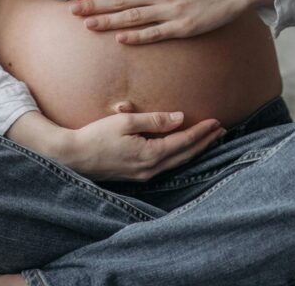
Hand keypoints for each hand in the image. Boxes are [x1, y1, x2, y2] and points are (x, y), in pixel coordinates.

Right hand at [61, 110, 225, 180]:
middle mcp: (150, 169)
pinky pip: (166, 165)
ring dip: (195, 150)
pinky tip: (184, 150)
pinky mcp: (137, 175)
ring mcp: (143, 175)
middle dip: (204, 142)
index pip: (183, 142)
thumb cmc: (96, 136)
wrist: (73, 158)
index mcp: (149, 155)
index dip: (201, 132)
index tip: (216, 121)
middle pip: (185, 155)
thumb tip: (180, 118)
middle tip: (221, 130)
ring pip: (177, 162)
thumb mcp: (125, 122)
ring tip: (210, 139)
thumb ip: (154, 120)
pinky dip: (180, 155)